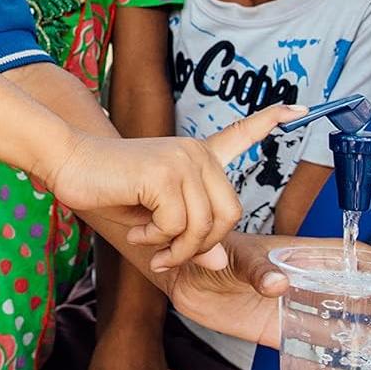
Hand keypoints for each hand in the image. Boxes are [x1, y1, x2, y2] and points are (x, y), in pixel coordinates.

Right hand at [48, 105, 305, 270]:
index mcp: (197, 157)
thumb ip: (192, 237)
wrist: (69, 165)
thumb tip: (219, 261)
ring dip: (177, 248)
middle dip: (201, 246)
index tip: (301, 108)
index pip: (242, 135)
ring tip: (151, 244)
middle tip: (170, 253)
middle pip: (230, 215)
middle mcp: (196, 154)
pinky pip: (179, 225)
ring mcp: (183, 160)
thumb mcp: (159, 221)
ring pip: (205, 226)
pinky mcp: (165, 172)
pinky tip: (138, 229)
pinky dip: (158, 240)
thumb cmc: (111, 192)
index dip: (270, 122)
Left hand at [166, 232, 370, 346]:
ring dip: (358, 347)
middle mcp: (304, 284)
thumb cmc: (210, 250)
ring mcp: (291, 310)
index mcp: (303, 256)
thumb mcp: (235, 253)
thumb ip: (256, 267)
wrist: (181, 274)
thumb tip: (278, 283)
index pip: (352, 257)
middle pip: (353, 297)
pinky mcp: (273, 334)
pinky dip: (324, 369)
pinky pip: (305, 353)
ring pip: (334, 329)